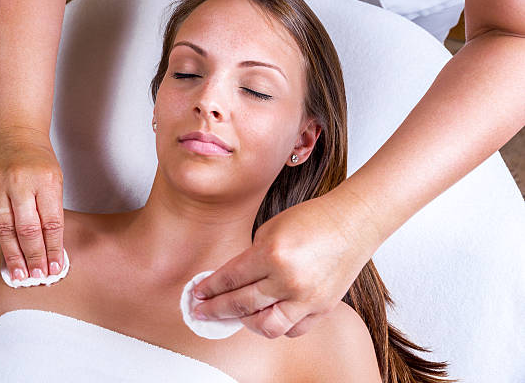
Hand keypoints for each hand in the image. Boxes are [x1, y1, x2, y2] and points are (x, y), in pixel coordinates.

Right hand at [0, 127, 64, 280]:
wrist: (15, 134)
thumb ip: (51, 211)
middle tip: (38, 276)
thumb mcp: (55, 181)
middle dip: (34, 256)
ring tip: (20, 274)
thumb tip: (50, 249)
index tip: (56, 267)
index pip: (51, 222)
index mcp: (46, 180)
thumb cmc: (39, 161)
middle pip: (27, 228)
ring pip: (4, 228)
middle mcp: (20, 182)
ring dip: (12, 255)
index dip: (54, 248)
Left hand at [191, 188, 377, 338]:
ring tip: (236, 315)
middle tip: (201, 311)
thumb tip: (233, 281)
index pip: (230, 278)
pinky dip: (276, 325)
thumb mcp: (270, 229)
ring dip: (245, 323)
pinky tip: (266, 316)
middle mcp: (288, 280)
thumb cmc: (312, 220)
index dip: (209, 288)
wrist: (352, 223)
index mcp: (271, 254)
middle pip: (241, 304)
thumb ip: (251, 258)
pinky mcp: (322, 308)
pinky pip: (293, 329)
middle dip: (215, 309)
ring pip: (266, 327)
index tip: (197, 293)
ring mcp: (307, 298)